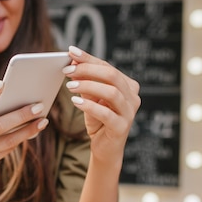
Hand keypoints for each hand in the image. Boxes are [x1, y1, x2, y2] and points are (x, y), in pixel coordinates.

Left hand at [63, 46, 140, 162]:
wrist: (105, 148)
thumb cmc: (99, 120)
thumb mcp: (91, 98)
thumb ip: (86, 81)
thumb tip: (74, 61)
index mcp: (128, 86)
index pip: (108, 66)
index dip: (89, 59)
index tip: (71, 52)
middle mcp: (133, 97)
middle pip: (111, 75)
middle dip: (88, 70)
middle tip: (68, 70)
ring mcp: (129, 112)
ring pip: (111, 92)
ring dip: (88, 86)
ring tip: (69, 86)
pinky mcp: (122, 127)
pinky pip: (106, 113)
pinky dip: (89, 106)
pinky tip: (75, 102)